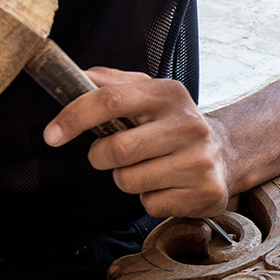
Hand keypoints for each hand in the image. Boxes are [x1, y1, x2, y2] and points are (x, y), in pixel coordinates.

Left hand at [44, 68, 231, 217]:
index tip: (52, 134)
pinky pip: (150, 203)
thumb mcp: (149, 94)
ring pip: (129, 180)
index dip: (75, 117)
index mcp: (168, 94)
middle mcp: (188, 124)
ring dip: (126, 179)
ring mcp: (199, 160)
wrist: (226, 153)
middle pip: (117, 149)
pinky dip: (149, 198)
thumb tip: (75, 75)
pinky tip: (166, 184)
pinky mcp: (205, 192)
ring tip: (147, 168)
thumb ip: (112, 83)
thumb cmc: (173, 123)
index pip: (111, 100)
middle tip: (109, 155)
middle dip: (101, 157)